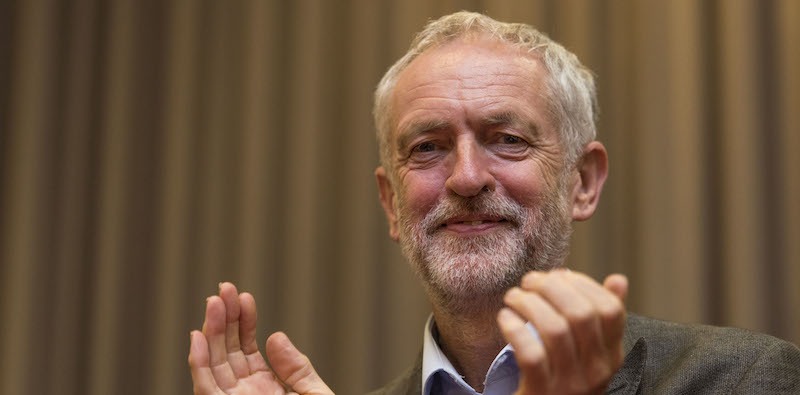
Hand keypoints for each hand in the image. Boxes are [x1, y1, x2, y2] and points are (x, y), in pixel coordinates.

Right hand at [188, 282, 333, 394]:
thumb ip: (297, 369)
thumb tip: (275, 336)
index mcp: (265, 388)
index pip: (248, 348)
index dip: (244, 322)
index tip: (243, 297)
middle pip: (227, 351)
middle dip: (224, 320)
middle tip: (223, 290)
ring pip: (214, 365)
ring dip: (210, 333)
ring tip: (213, 303)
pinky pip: (206, 390)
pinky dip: (198, 364)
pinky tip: (198, 337)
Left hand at [497, 270, 627, 394]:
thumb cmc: (561, 380)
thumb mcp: (588, 353)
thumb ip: (601, 319)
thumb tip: (619, 279)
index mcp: (611, 357)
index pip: (610, 310)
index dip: (583, 284)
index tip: (558, 275)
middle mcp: (597, 372)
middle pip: (581, 314)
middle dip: (552, 288)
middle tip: (529, 281)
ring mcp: (570, 385)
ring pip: (555, 329)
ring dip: (529, 304)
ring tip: (513, 297)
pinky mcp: (542, 393)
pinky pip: (530, 354)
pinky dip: (515, 329)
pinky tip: (505, 319)